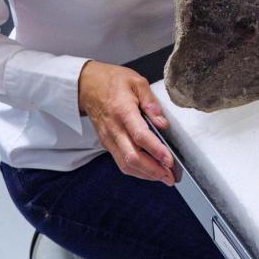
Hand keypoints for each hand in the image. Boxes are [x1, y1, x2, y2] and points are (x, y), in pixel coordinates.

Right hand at [78, 60, 175, 185]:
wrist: (87, 86)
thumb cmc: (113, 81)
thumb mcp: (136, 81)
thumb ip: (151, 101)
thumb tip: (162, 122)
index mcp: (123, 111)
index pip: (140, 136)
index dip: (155, 150)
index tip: (169, 160)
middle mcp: (114, 129)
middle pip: (132, 157)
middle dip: (153, 170)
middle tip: (171, 176)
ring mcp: (108, 139)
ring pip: (126, 165)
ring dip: (146, 174)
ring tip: (164, 177)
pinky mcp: (107, 144)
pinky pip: (121, 162)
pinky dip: (136, 170)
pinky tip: (149, 171)